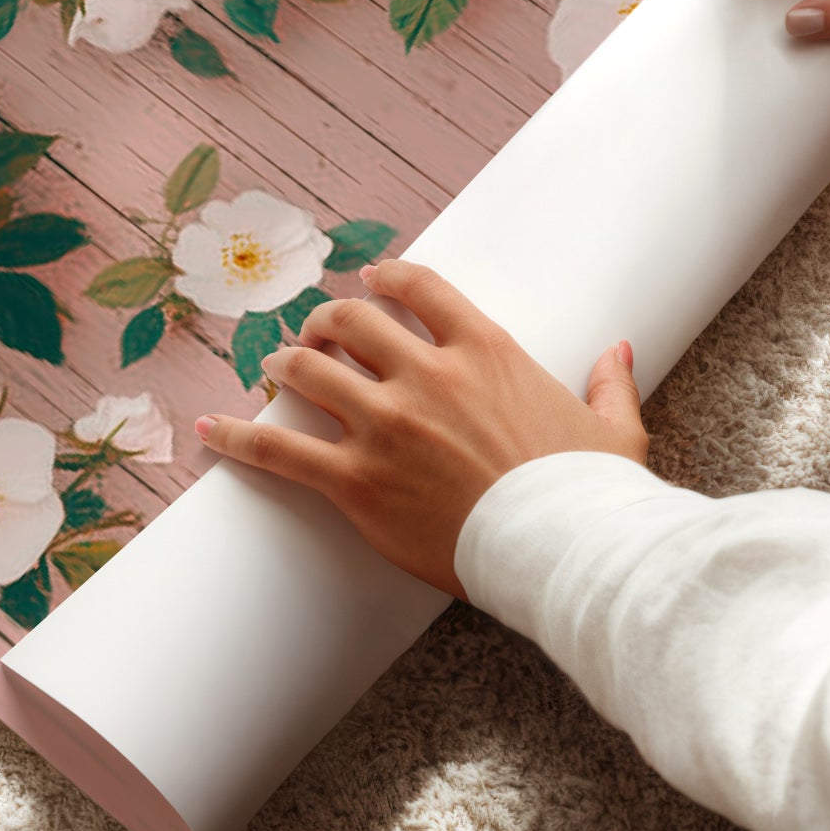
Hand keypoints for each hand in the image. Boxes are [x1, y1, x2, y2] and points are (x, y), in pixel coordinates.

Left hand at [193, 260, 645, 599]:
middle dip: (325, 321)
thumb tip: (619, 351)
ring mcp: (386, 425)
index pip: (419, 288)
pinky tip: (211, 431)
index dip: (386, 278)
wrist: (565, 552)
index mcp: (485, 350)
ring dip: (285, 365)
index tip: (371, 281)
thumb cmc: (590, 495)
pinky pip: (280, 450)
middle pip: (350, 321)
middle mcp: (427, 375)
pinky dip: (238, 437)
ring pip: (309, 371)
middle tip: (316, 333)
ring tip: (274, 369)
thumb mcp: (613, 429)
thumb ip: (609, 382)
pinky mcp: (357, 481)